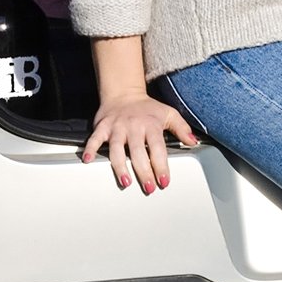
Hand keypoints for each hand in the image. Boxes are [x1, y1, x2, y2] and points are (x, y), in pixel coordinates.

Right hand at [81, 89, 196, 194]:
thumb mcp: (169, 114)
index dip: (162, 166)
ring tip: (125, 181)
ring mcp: (117, 127)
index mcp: (151, 124)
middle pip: (138, 151)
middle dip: (144, 171)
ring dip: (120, 165)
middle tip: (148, 188)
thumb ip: (182, 129)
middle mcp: (134, 126)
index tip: (164, 181)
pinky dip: (90, 148)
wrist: (124, 93)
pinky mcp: (102, 127)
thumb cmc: (148, 108)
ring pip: (117, 148)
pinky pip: (95, 139)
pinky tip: (88, 160)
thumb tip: (193, 142)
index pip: (158, 148)